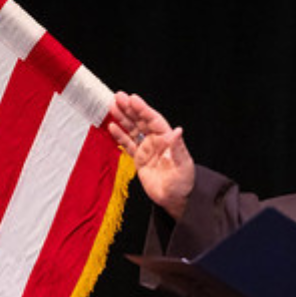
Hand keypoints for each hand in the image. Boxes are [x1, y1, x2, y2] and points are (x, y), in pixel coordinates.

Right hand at [107, 91, 194, 219]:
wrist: (175, 199)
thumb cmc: (183, 182)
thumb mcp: (183, 165)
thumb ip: (178, 148)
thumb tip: (178, 131)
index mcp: (167, 139)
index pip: (153, 120)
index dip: (143, 109)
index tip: (132, 98)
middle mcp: (156, 141)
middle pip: (141, 121)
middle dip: (130, 109)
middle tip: (118, 96)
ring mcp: (147, 149)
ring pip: (133, 130)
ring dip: (123, 118)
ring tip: (112, 106)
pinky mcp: (140, 159)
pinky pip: (128, 144)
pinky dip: (120, 136)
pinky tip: (112, 126)